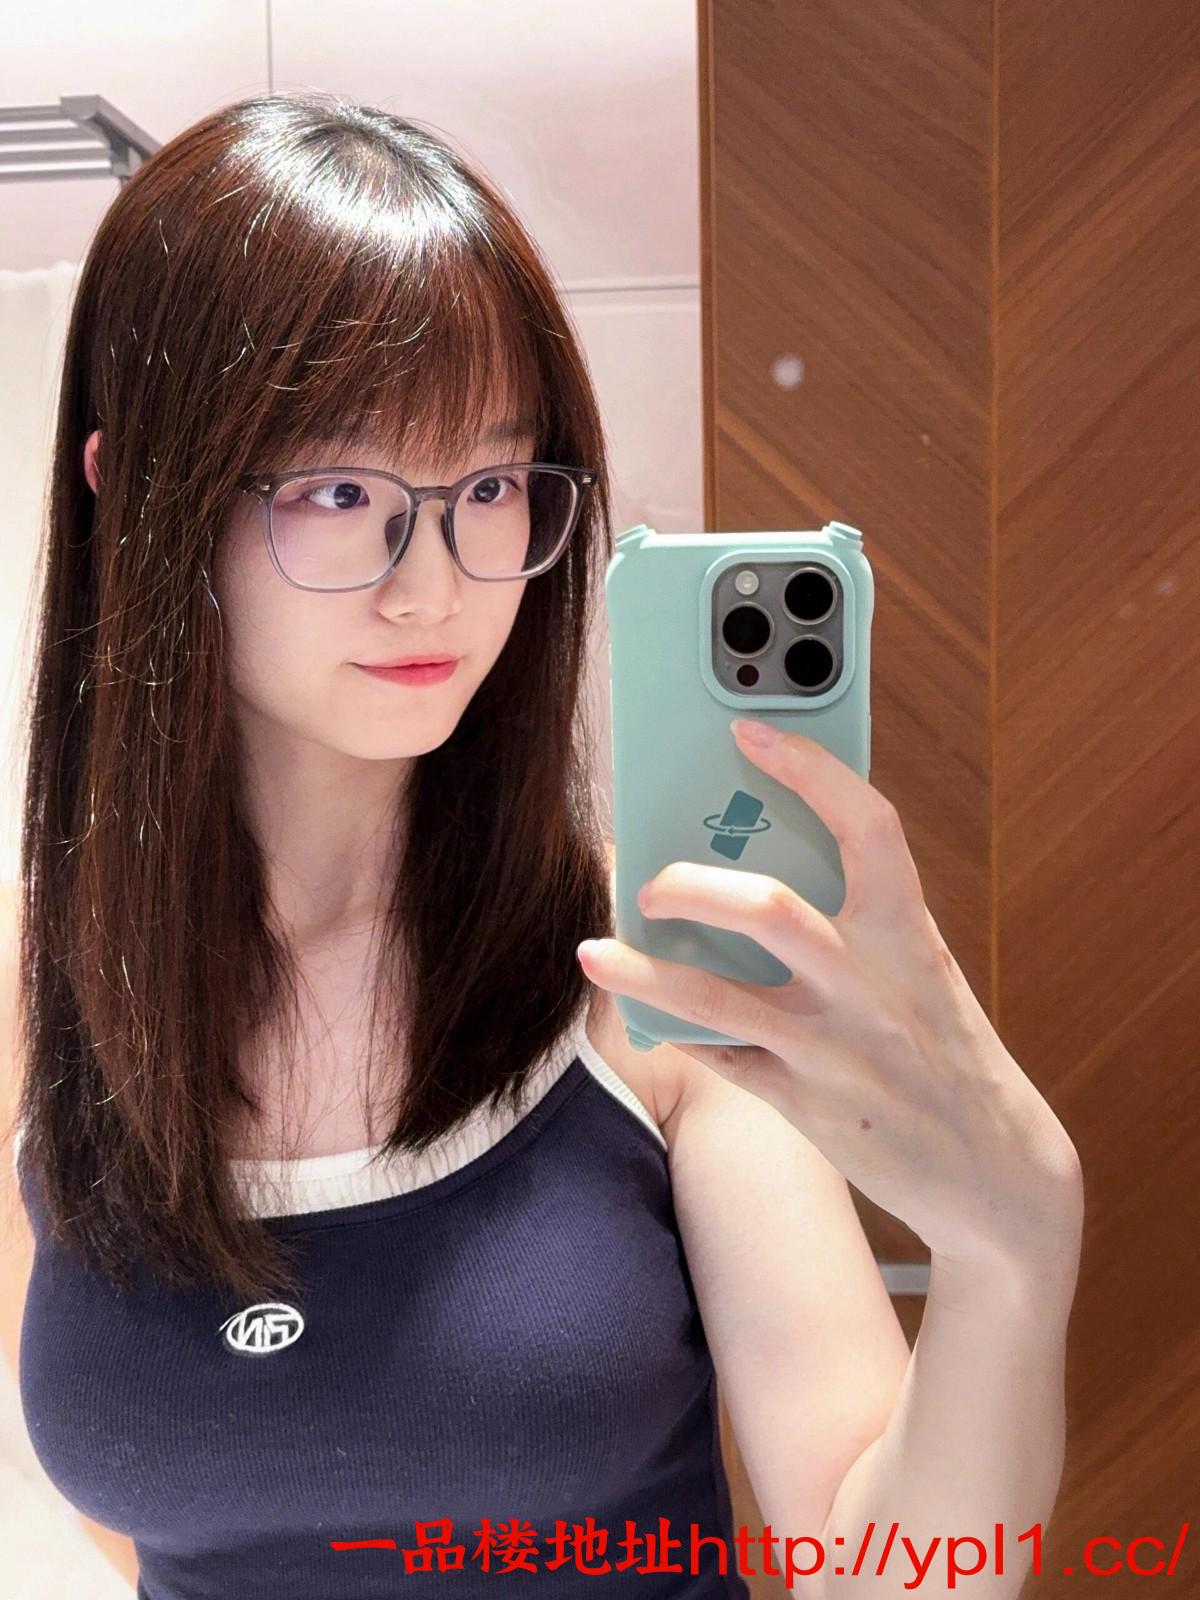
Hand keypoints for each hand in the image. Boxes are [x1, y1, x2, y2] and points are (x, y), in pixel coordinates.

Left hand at [578, 718, 1082, 1270]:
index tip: (749, 731)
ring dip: (641, 971)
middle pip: (766, 907)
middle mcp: (869, 984)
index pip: (867, 826)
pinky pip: (718, 1059)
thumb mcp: (916, 966)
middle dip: (690, 883)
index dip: (810, 770)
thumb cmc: (940, 1042)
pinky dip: (675, 1033)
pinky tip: (644, 1014)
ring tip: (592, 951)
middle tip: (650, 881)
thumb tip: (745, 858)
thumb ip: (853, 918)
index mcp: (907, 930)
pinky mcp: (805, 1106)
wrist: (992, 1167)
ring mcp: (833, 1048)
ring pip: (714, 998)